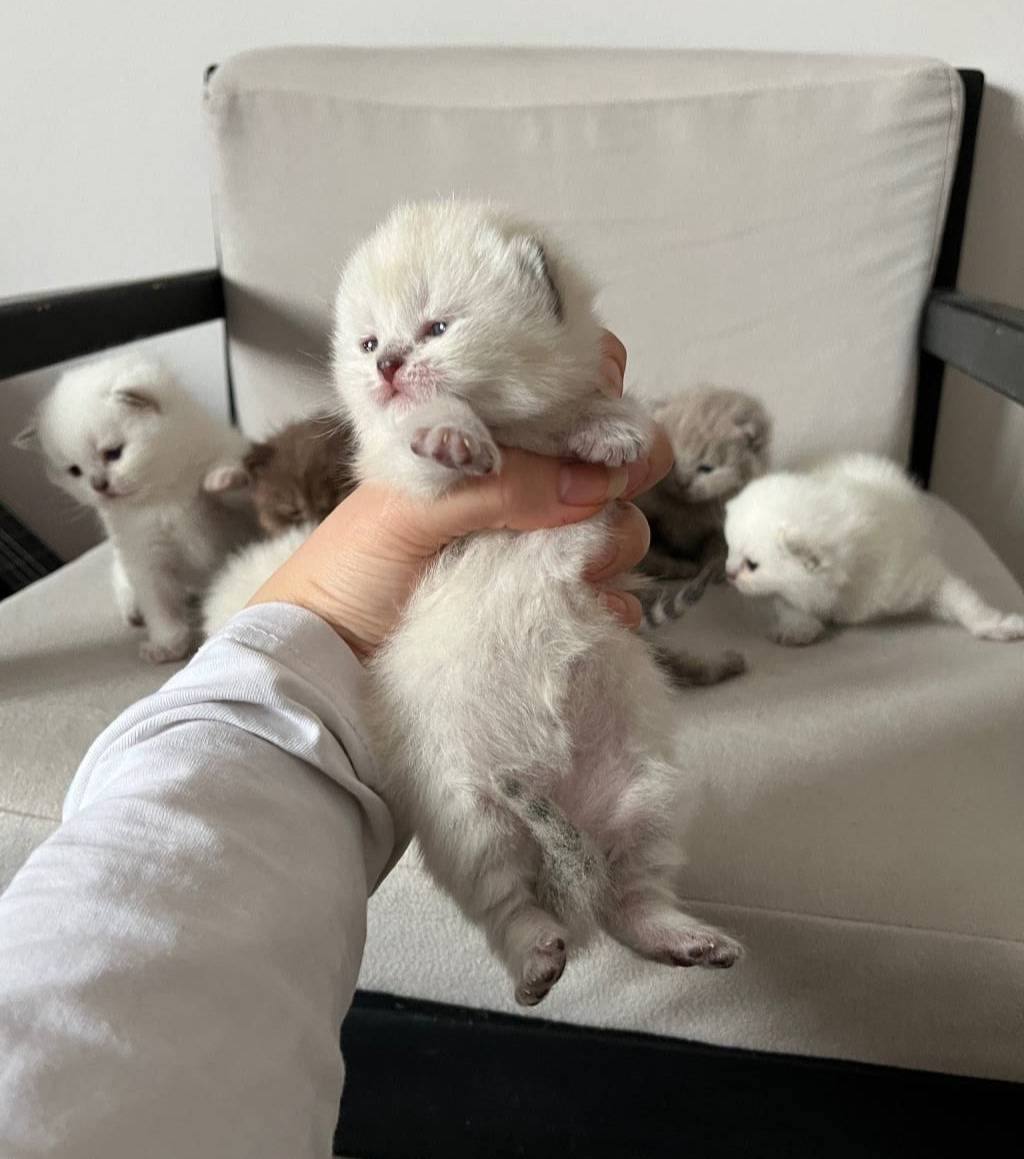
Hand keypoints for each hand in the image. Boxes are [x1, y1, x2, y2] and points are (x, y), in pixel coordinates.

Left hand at [249, 332, 671, 656]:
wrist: (327, 656)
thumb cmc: (349, 566)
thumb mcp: (408, 508)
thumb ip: (498, 484)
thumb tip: (591, 482)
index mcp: (486, 439)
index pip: (570, 389)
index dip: (600, 399)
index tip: (596, 433)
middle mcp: (522, 484)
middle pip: (611, 458)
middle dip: (620, 474)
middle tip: (590, 505)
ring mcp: (539, 545)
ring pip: (619, 524)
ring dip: (613, 543)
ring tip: (574, 567)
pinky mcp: (549, 604)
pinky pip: (612, 595)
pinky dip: (613, 601)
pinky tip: (588, 608)